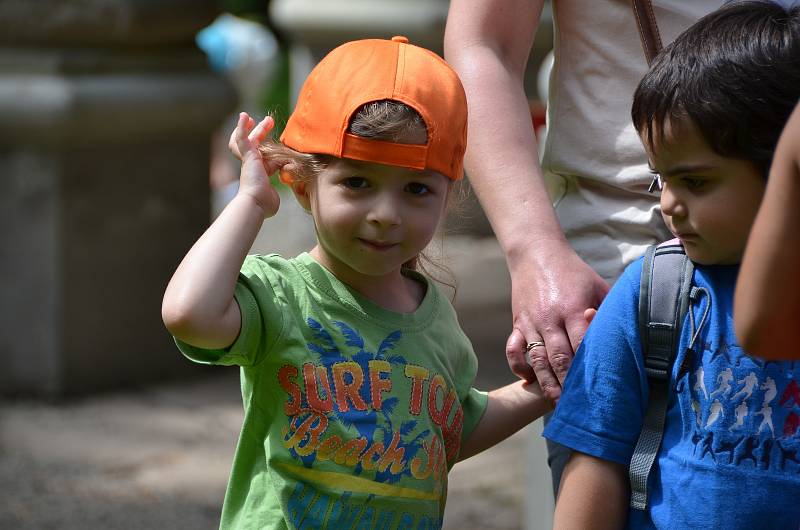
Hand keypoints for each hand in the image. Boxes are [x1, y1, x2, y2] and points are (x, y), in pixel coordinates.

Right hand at [228, 112, 285, 217]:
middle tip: (269, 121)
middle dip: (261, 131)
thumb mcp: (275, 194)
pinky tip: (244, 115)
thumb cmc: (265, 204)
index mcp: (260, 173)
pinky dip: (241, 128)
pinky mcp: (247, 156)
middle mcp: (252, 165)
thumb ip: (279, 188)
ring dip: (249, 128)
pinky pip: (242, 139)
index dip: (270, 149)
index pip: (264, 157)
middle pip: (253, 144)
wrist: (256, 203)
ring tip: (250, 117)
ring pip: (244, 140)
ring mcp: (248, 160)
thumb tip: (283, 189)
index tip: (279, 146)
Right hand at [505, 241, 609, 401]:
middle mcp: (550, 318)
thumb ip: (610, 310)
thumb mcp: (598, 286)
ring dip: (546, 383)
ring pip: (537, 359)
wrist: (536, 253)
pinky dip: (519, 367)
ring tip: (557, 403)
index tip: (599, 391)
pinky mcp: (517, 323)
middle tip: (580, 408)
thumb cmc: (574, 272)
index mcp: (573, 308)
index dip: (590, 370)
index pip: (583, 346)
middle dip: (569, 385)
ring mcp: (531, 322)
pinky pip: (513, 350)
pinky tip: (529, 380)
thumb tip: (633, 332)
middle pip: (559, 358)